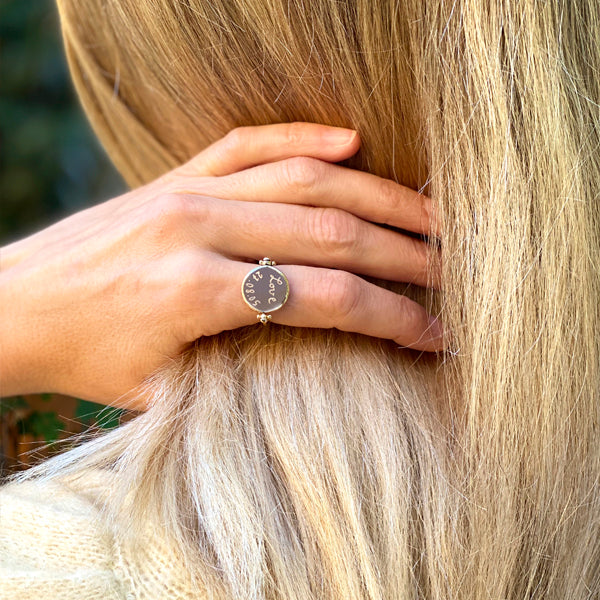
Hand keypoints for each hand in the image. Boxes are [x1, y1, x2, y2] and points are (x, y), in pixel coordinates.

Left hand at [0, 122, 443, 409]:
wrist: (14, 306)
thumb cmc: (84, 359)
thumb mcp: (161, 388)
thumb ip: (240, 369)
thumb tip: (321, 358)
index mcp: (192, 293)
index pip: (323, 297)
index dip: (390, 317)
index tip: (434, 334)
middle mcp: (196, 228)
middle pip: (329, 232)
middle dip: (402, 253)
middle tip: (452, 270)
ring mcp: (185, 190)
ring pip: (305, 179)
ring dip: (377, 196)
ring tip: (429, 214)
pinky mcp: (175, 173)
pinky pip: (250, 142)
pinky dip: (305, 138)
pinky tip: (353, 142)